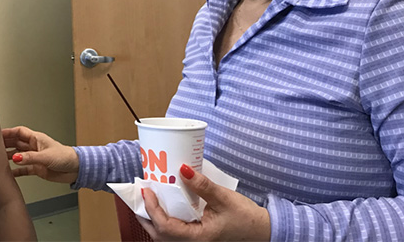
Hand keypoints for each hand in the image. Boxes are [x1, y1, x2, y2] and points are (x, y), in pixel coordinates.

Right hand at [2, 125, 78, 183]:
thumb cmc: (65, 157)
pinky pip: (23, 168)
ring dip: (9, 156)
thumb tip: (15, 158)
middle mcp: (34, 147)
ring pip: (18, 155)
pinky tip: (9, 172)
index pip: (19, 132)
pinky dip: (16, 170)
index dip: (8, 132)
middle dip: (5, 143)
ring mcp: (35, 157)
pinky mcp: (37, 168)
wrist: (75, 169)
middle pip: (16, 143)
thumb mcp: (45, 157)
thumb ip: (29, 158)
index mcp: (36, 139)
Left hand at [138, 164, 270, 240]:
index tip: (146, 190)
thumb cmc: (245, 218)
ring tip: (148, 197)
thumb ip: (202, 185)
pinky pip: (173, 232)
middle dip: (145, 214)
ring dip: (153, 217)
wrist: (261, 231)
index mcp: (197, 238)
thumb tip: (182, 169)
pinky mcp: (195, 237)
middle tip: (141, 193)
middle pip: (159, 234)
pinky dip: (163, 219)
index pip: (165, 227)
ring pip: (164, 235)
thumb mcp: (223, 198)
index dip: (152, 208)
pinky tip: (163, 205)